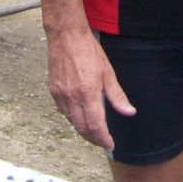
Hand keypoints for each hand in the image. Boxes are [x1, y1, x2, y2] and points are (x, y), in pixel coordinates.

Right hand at [46, 27, 134, 150]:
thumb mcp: (108, 72)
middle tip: (102, 141)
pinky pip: (63, 112)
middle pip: (82, 128)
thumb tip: (129, 112)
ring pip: (71, 121)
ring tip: (93, 131)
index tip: (110, 144)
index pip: (96, 125)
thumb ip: (117, 95)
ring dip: (82, 129)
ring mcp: (60, 95)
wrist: (66, 36)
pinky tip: (80, 115)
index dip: (103, 139)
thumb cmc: (88, 50)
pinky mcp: (53, 91)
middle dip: (93, 138)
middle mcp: (72, 97)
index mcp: (88, 93)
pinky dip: (72, 118)